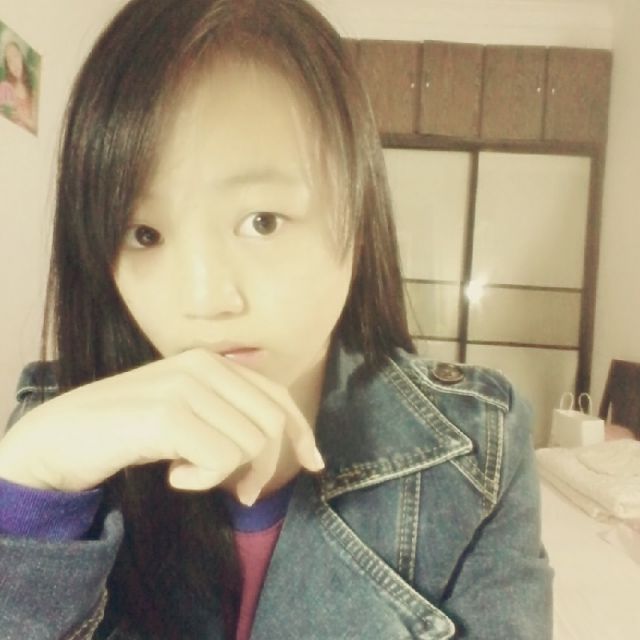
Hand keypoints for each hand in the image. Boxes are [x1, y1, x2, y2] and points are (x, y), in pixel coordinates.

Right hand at [0, 349, 322, 500]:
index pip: (277, 397)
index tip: (314, 463)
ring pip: (251, 445)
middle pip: (271, 424)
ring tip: (189, 474)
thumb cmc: (129, 430)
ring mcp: (185, 387)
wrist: (62, 436)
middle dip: (266, 468)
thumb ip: (228, 417)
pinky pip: (220, 461)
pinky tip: (173, 476)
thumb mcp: (188, 414)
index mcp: (212, 363)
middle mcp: (204, 366)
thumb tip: (279, 449)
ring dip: (226, 476)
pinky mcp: (168, 415)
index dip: (302, 432)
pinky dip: (202, 480)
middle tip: (243, 495)